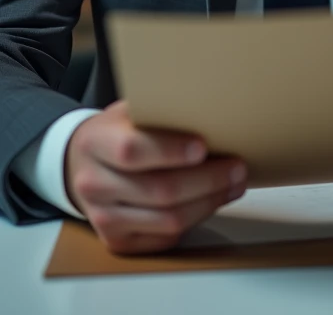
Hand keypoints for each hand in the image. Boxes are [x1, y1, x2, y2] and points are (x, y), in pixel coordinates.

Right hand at [65, 100, 246, 253]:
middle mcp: (94, 184)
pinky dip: (196, 219)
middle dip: (206, 180)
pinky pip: (165, 236)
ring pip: (167, 219)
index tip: (203, 146)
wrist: (80, 164)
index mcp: (95, 143)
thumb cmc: (116, 132)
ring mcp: (103, 218)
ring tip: (234, 184)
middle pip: (158, 190)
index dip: (170, 150)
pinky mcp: (118, 241)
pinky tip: (211, 200)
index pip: (132, 150)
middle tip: (237, 167)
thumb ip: (159, 109)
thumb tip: (210, 106)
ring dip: (209, 202)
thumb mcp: (128, 110)